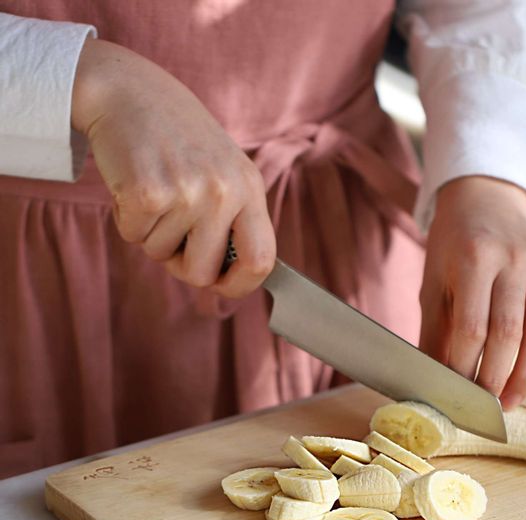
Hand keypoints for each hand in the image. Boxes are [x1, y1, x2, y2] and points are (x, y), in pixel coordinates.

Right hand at [71, 39, 274, 297]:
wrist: (128, 90)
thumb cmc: (178, 140)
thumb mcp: (224, 172)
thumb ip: (234, 221)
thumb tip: (230, 280)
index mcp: (249, 189)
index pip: (262, 261)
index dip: (241, 285)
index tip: (221, 284)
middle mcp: (225, 192)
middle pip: (203, 273)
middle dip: (180, 263)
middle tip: (171, 229)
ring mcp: (188, 193)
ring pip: (161, 255)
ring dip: (150, 233)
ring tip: (154, 190)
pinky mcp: (147, 193)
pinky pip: (133, 237)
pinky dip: (126, 219)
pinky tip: (133, 183)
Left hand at [419, 176, 525, 410]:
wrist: (489, 203)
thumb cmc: (453, 248)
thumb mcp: (434, 283)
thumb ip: (435, 332)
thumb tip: (431, 384)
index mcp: (475, 258)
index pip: (473, 325)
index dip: (465, 366)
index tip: (455, 395)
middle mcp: (514, 262)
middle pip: (510, 332)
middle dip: (497, 378)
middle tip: (485, 409)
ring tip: (511, 406)